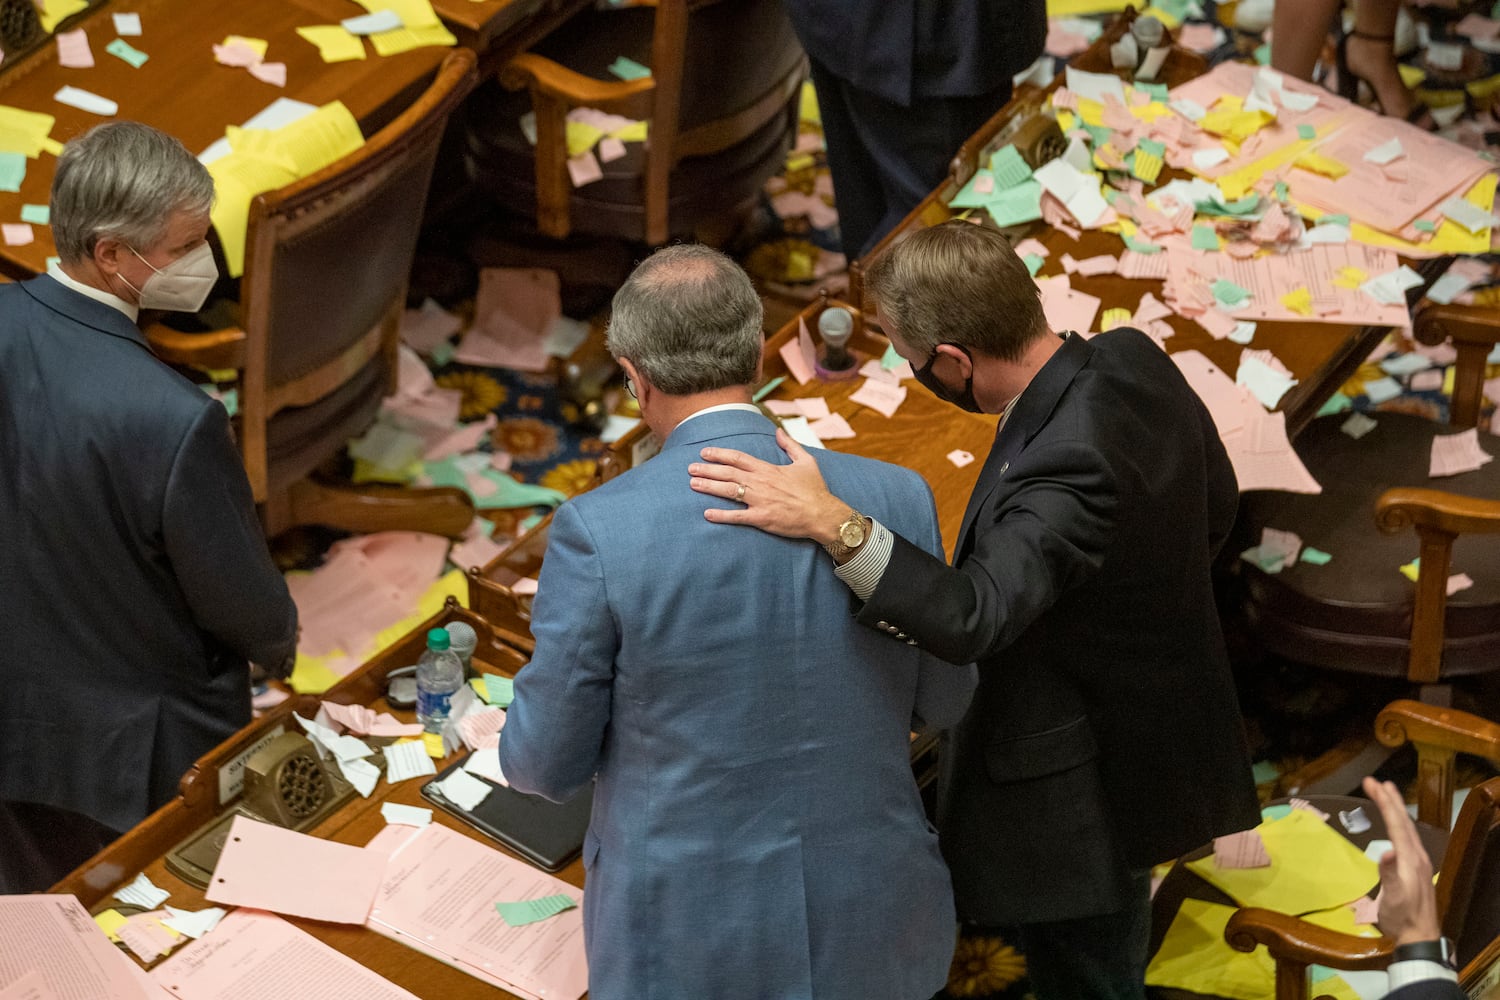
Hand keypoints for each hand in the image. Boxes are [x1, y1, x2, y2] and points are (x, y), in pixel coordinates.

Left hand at [688, 427, 850, 542]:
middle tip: (690, 468)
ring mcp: (760, 501)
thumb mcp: (806, 461)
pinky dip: (721, 515)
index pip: (738, 458)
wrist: (824, 514)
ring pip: (728, 491)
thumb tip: (778, 431)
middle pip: (728, 473)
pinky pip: (737, 516)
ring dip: (709, 487)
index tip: (705, 452)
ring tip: (693, 484)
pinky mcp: (762, 518)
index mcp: (768, 469)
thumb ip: (790, 445)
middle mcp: (761, 483)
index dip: (719, 454)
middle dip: (707, 469)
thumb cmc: (815, 489)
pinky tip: (707, 513)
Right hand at [1361, 776, 1440, 945]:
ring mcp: (1417, 862)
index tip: (1373, 784)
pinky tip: (1396, 825)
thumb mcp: (1393, 898)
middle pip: (1403, 822)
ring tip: (1388, 794)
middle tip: (1376, 781)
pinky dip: (1398, 824)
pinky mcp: (1415, 869)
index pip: (1396, 824)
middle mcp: (1416, 856)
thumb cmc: (1401, 917)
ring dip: (1396, 809)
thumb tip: (1386, 851)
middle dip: (1390, 800)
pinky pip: (1406, 837)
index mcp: (1409, 859)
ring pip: (1406, 828)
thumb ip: (1390, 875)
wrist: (1419, 937)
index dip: (1385, 802)